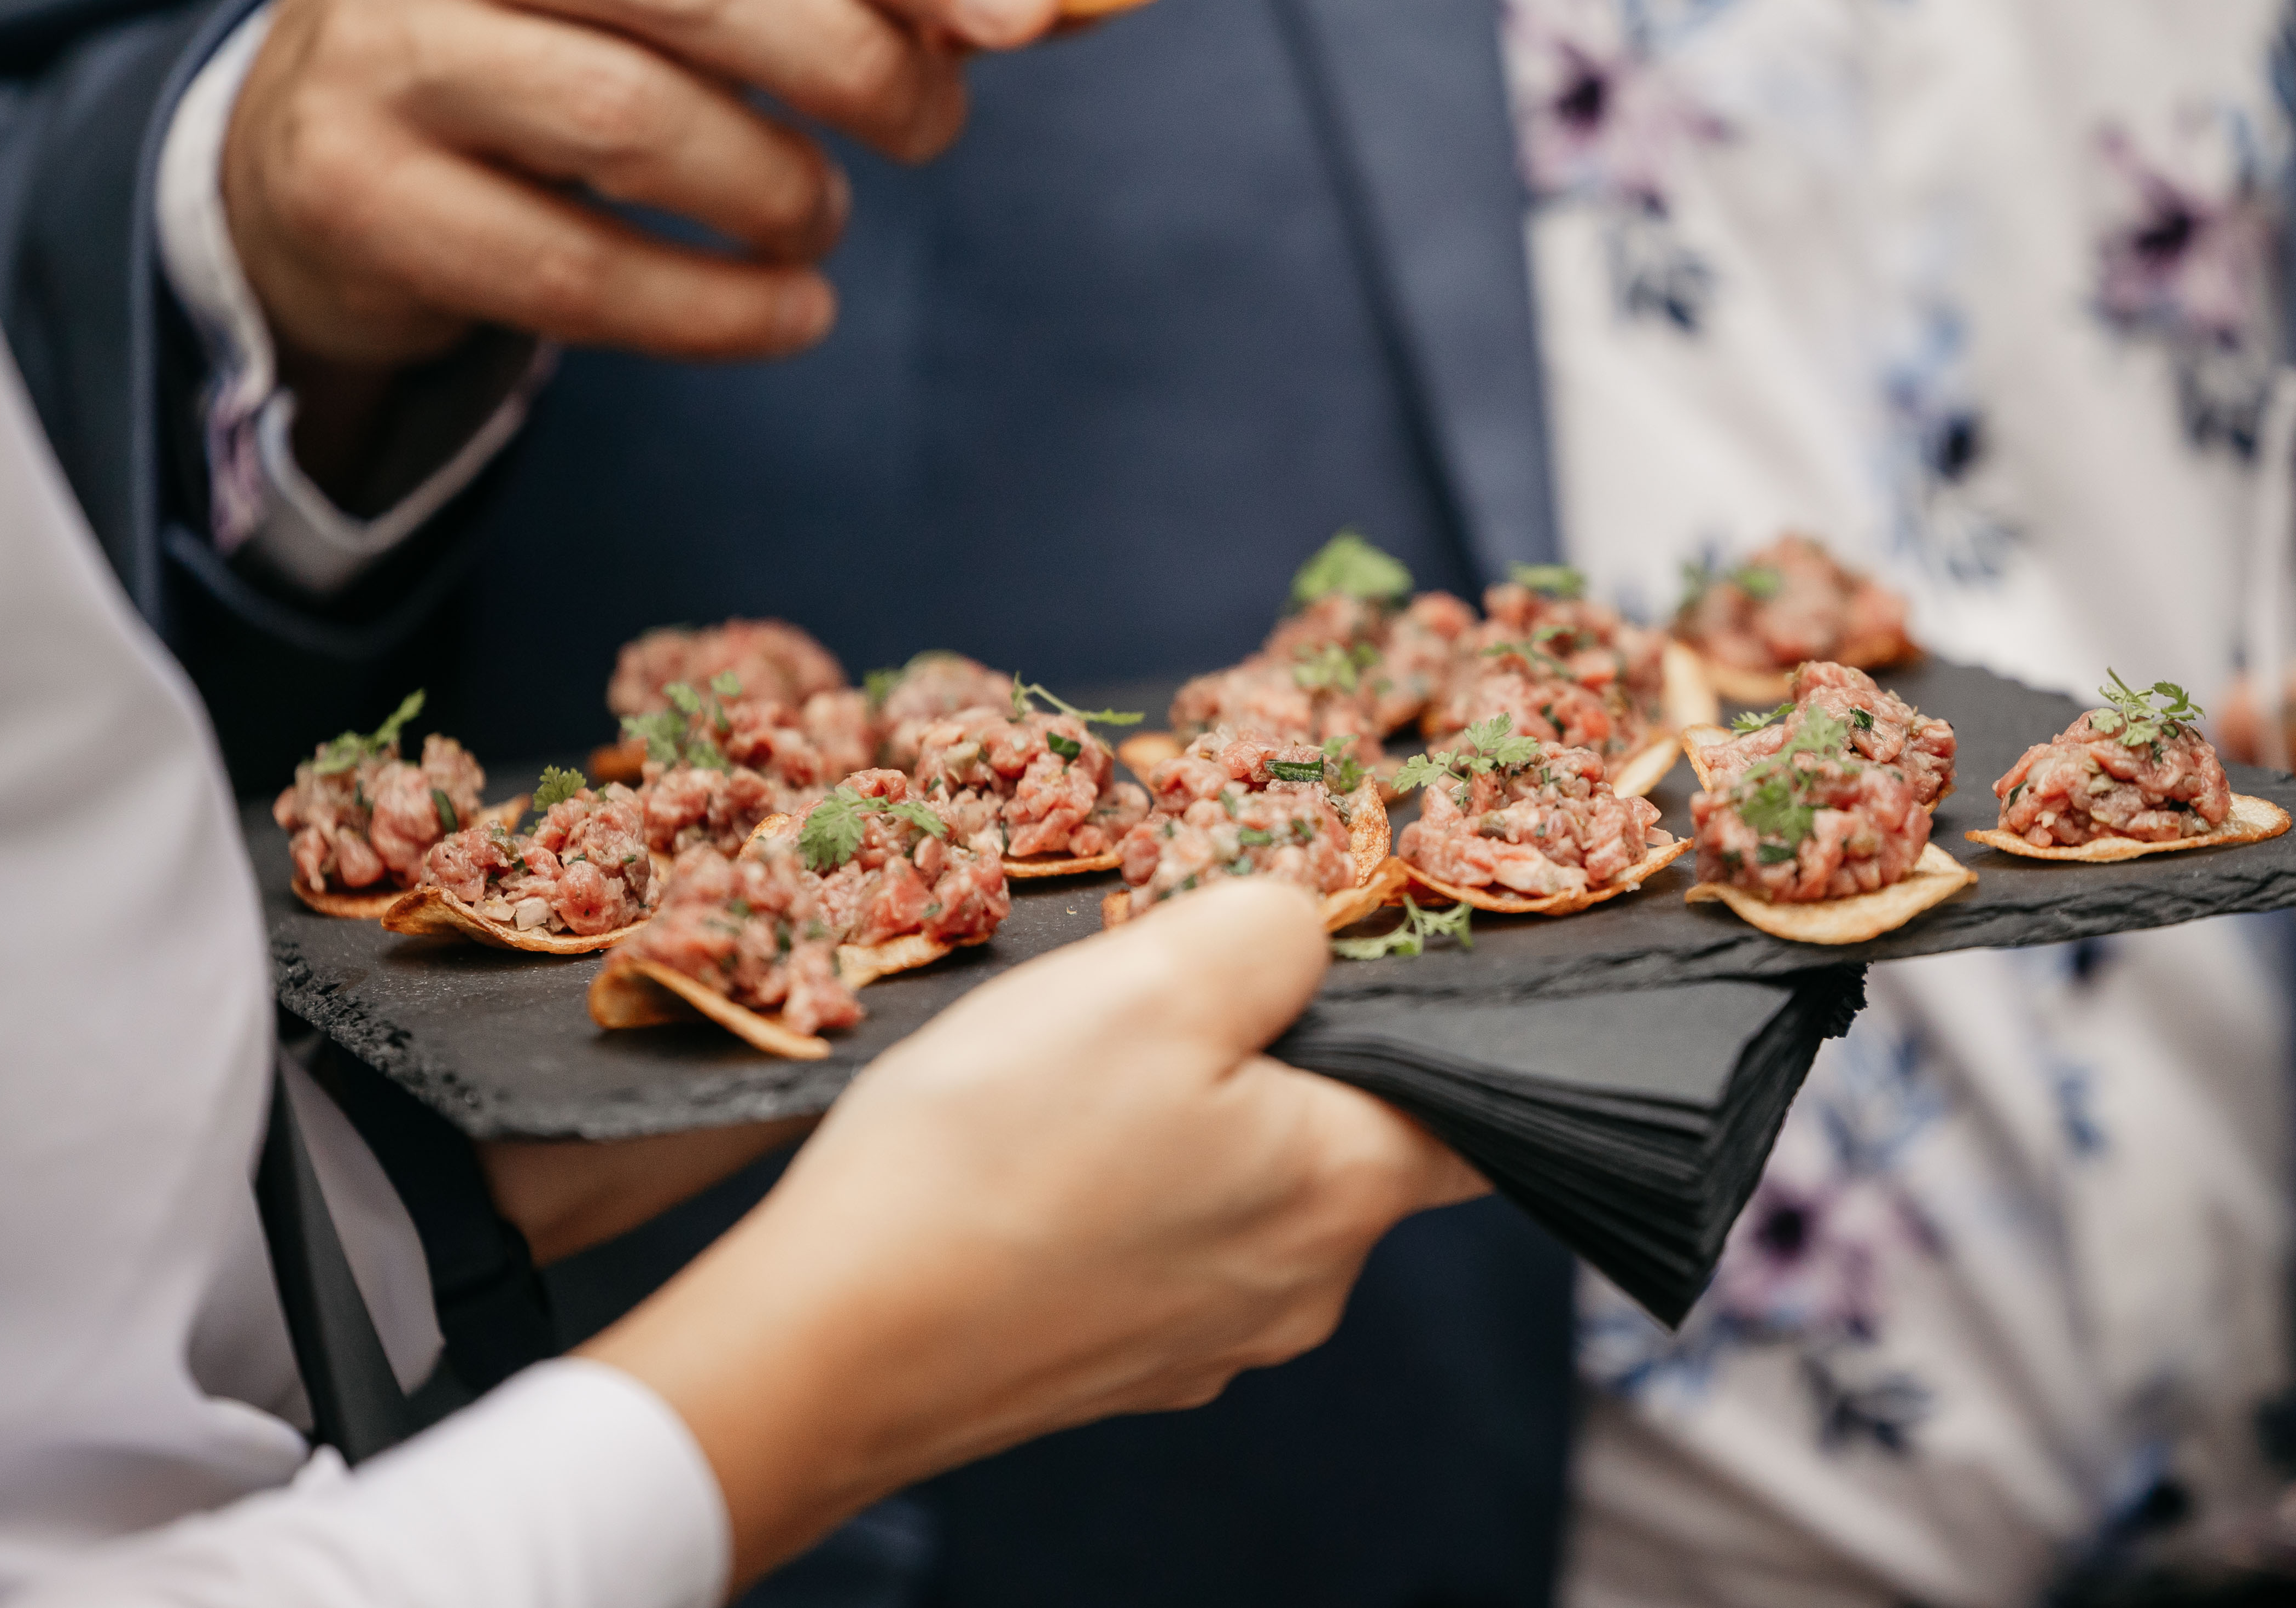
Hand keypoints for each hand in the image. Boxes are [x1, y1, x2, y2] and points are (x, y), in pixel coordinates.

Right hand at [226, 0, 1061, 382]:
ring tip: (818, 217)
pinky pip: (575, 273)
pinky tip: (792, 314)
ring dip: (779, 191)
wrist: (321, 133)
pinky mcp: (358, 192)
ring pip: (634, 122)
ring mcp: (384, 47)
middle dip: (854, 63)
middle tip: (930, 130)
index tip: (1030, 2)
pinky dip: (714, 311)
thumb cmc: (556, 26)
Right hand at [581, 879, 1484, 1586]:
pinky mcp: (1108, 1365)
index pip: (1468, 1110)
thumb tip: (1306, 931)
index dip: (1425, 1024)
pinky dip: (1112, 1193)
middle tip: (1161, 998)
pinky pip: (1151, 1249)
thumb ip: (1273, 931)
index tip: (1346, 965)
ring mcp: (1201, 1344)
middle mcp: (1302, 1290)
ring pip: (1236, 1192)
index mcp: (1346, 1192)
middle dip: (1274, 1059)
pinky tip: (1030, 1157)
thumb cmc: (997, 1154)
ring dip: (1181, 1124)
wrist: (827, 1345)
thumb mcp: (1155, 978)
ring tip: (1071, 1075)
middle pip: (1340, 1140)